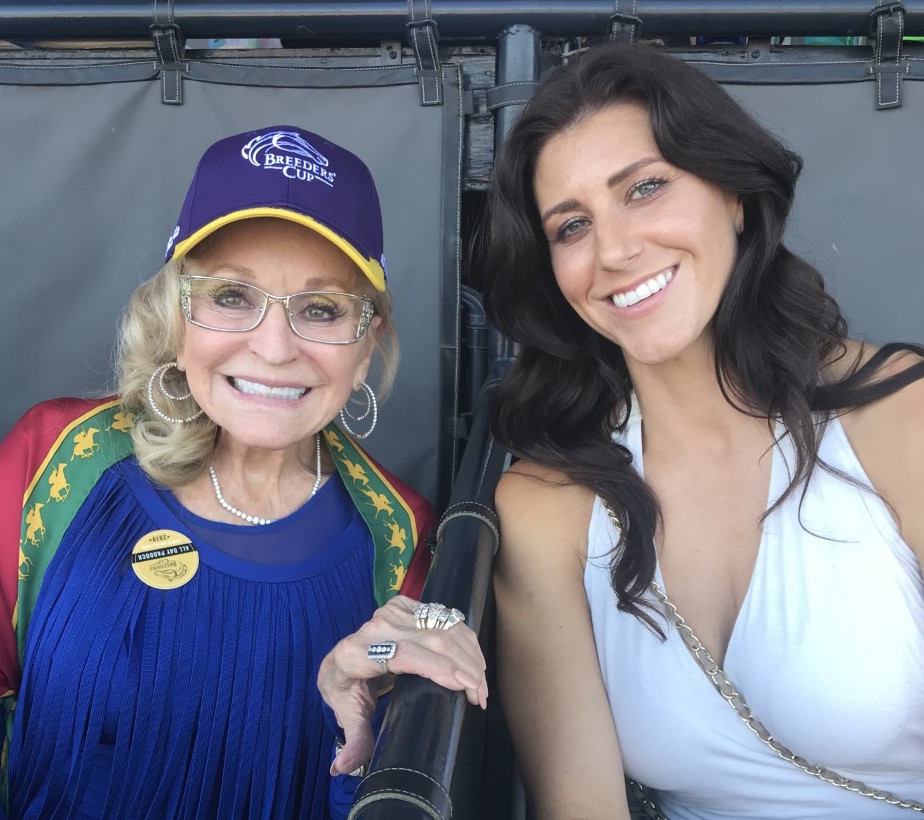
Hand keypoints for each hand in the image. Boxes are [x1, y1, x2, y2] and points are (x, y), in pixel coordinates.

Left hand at [318, 595, 487, 775]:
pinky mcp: (406, 605)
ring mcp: (392, 612)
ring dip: (469, 653)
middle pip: (431, 638)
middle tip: (481, 695)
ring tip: (482, 684)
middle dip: (464, 666)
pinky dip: (465, 638)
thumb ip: (353, 740)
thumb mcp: (347, 714)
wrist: (340, 656)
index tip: (466, 686)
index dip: (440, 667)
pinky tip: (475, 661)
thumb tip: (342, 768)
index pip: (405, 654)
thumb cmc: (346, 688)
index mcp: (357, 653)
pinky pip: (443, 617)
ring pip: (442, 626)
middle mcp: (376, 627)